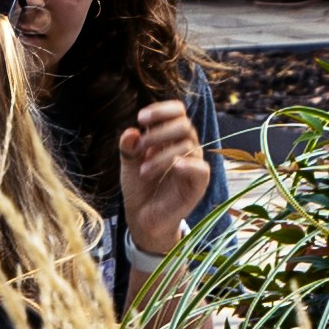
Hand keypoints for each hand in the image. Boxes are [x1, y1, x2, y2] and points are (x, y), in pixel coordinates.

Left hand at [114, 100, 210, 263]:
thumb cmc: (139, 187)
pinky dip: (187, 164)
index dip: (162, 110)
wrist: (143, 218)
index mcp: (170, 138)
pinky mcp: (198, 183)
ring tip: (143, 171)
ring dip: (161, 156)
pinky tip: (174, 166)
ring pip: (187, 146)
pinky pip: (200, 168)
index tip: (141, 118)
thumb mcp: (128, 164)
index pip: (177, 112)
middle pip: (184, 125)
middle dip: (159, 133)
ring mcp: (193, 164)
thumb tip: (131, 131)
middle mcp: (186, 147)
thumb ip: (128, 148)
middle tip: (139, 148)